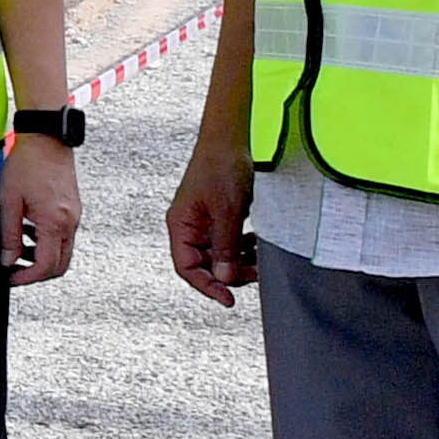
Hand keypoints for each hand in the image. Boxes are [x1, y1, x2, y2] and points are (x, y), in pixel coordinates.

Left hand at [0, 134, 80, 287]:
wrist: (47, 138)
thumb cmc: (26, 165)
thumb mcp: (9, 201)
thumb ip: (9, 235)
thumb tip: (7, 260)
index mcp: (55, 223)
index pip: (46, 266)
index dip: (27, 278)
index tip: (9, 278)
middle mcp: (70, 223)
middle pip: (60, 265)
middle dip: (36, 273)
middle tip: (14, 269)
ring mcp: (74, 215)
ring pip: (62, 251)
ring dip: (41, 257)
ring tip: (17, 248)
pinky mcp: (72, 208)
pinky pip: (63, 235)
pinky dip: (46, 241)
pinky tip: (28, 230)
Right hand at [167, 130, 257, 308]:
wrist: (228, 140)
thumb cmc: (220, 168)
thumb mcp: (227, 212)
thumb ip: (226, 247)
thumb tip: (225, 278)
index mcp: (180, 226)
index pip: (187, 268)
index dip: (207, 286)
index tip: (227, 298)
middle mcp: (188, 227)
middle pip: (204, 265)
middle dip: (228, 274)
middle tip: (253, 275)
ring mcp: (202, 223)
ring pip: (218, 255)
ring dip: (237, 261)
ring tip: (258, 260)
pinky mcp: (216, 217)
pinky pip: (226, 242)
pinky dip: (241, 248)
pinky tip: (254, 244)